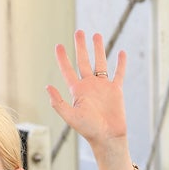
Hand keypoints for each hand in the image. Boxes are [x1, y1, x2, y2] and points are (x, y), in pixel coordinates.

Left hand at [47, 30, 134, 169]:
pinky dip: (120, 63)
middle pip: (84, 61)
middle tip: (78, 32)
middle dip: (80, 47)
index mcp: (77, 91)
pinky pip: (118, 73)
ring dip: (98, 49)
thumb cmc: (89, 130)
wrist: (108, 137)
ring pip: (100, 63)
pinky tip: (121, 53)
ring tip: (96, 35)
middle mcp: (89, 87)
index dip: (62, 58)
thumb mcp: (71, 116)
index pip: (68, 71)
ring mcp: (102, 87)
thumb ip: (59, 103)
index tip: (58, 46)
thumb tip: (47, 86)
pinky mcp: (116, 90)